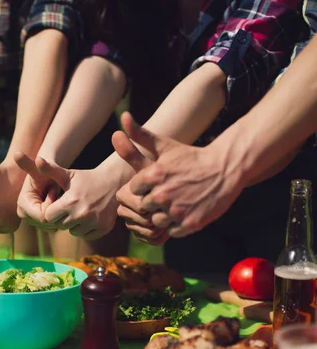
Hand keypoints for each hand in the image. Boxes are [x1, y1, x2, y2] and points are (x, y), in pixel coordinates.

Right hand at [14, 152, 60, 230]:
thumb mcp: (40, 168)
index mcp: (22, 204)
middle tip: (56, 192)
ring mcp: (30, 221)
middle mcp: (23, 215)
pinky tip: (57, 204)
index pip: (43, 216)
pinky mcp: (37, 224)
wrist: (48, 176)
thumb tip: (16, 153)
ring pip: (50, 225)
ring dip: (58, 211)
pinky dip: (59, 216)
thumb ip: (30, 164)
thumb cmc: (45, 170)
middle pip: (46, 222)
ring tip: (56, 197)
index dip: (52, 203)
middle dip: (55, 208)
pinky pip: (53, 226)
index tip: (54, 189)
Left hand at [17, 157, 121, 239]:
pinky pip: (86, 235)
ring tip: (80, 210)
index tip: (59, 203)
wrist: (114, 182)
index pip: (49, 216)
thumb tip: (37, 160)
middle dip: (62, 217)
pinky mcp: (104, 228)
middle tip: (70, 206)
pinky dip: (86, 229)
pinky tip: (90, 216)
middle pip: (60, 225)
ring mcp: (95, 222)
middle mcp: (82, 214)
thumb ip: (50, 170)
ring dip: (74, 224)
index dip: (52, 210)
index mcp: (70, 201)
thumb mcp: (67, 174)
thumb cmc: (86, 178)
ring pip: (73, 232)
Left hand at [114, 111, 243, 236]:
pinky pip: (172, 231)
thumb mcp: (165, 145)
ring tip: (177, 202)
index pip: (133, 190)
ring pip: (156, 222)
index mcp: (154, 175)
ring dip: (164, 216)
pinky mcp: (190, 224)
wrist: (225, 169)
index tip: (156, 183)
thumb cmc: (191, 157)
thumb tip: (123, 117)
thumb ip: (140, 134)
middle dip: (153, 202)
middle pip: (144, 207)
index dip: (144, 188)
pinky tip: (186, 211)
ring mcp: (177, 211)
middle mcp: (163, 194)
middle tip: (168, 194)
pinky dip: (177, 225)